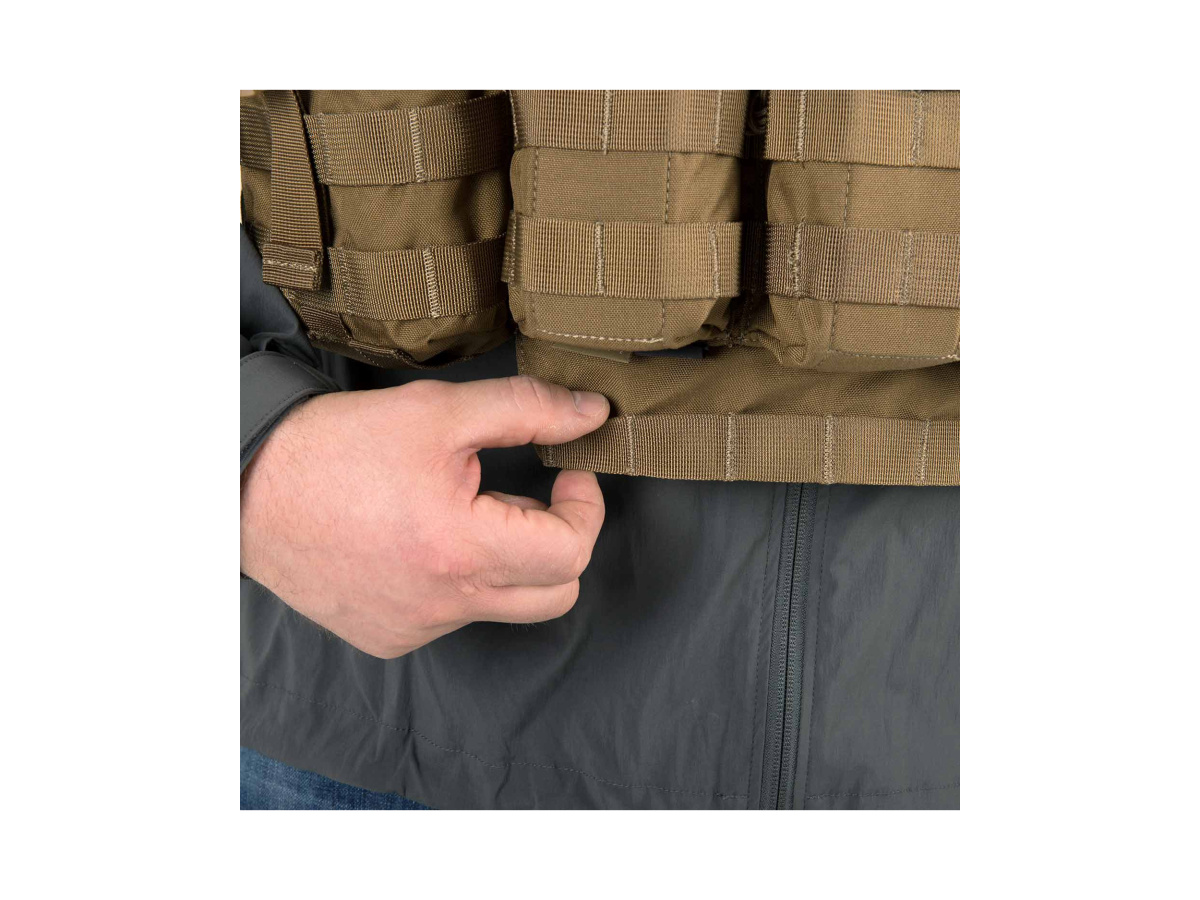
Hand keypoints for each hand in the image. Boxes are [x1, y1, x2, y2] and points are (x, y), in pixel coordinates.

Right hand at [240, 375, 609, 658]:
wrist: (247, 488)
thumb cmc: (339, 446)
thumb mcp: (440, 412)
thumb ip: (527, 411)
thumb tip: (592, 414)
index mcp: (462, 550)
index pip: (571, 554)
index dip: (585, 509)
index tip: (568, 476)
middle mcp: (443, 605)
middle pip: (555, 594)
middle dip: (557, 542)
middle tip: (522, 497)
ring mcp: (416, 628)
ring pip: (504, 606)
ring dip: (505, 561)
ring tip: (459, 512)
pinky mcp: (389, 638)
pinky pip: (453, 617)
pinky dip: (457, 581)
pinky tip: (419, 541)